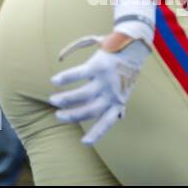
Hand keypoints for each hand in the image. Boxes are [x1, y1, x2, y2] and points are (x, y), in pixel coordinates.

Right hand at [49, 31, 150, 145]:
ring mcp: (105, 81)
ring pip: (82, 95)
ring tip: (53, 100)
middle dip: (72, 115)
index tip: (84, 142)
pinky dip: (65, 78)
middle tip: (58, 116)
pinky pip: (78, 75)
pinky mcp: (98, 66)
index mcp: (119, 101)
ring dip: (66, 99)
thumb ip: (121, 102)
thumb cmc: (127, 68)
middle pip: (89, 110)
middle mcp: (112, 94)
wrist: (134, 45)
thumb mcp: (127, 88)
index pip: (108, 122)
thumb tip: (120, 116)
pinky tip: (54, 80)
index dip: (96, 133)